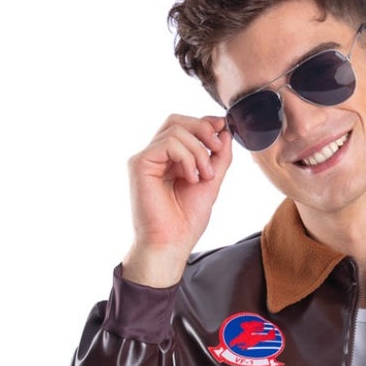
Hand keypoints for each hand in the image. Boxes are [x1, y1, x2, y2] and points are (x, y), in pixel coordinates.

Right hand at [122, 113, 233, 283]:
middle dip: (202, 129)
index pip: (184, 127)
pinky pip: (167, 143)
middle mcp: (155, 156)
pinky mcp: (140, 163)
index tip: (223, 128)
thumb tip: (225, 131)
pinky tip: (191, 178)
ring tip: (205, 176)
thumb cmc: (185, 222)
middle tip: (217, 148)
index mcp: (169, 160)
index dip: (204, 122)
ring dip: (198, 151)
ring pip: (175, 130)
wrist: (171, 244)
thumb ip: (218, 158)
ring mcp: (146, 158)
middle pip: (177, 121)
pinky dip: (186, 158)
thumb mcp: (211, 183)